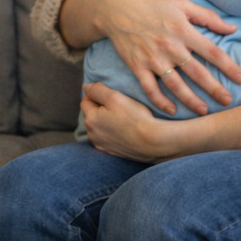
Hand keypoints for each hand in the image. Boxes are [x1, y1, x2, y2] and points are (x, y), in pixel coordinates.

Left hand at [80, 82, 200, 161]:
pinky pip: (108, 138)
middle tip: (119, 105)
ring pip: (99, 127)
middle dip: (101, 108)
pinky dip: (113, 133)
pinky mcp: (112, 153)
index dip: (97, 95)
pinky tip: (125, 130)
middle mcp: (92, 135)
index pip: (86, 100)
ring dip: (106, 121)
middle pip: (92, 114)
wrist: (154, 142)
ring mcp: (102, 146)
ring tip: (123, 118)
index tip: (111, 95)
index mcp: (91, 119)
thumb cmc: (135, 118)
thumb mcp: (115, 97)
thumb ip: (97, 90)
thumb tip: (86, 88)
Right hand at [96, 0, 240, 115]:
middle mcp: (169, 46)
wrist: (117, 12)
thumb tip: (232, 29)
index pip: (211, 51)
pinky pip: (150, 88)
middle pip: (196, 72)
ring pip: (175, 84)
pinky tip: (172, 111)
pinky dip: (160, 101)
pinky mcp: (137, 66)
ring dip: (190, 100)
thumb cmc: (153, 7)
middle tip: (228, 101)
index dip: (228, 66)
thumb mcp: (182, 5)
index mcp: (183, 30)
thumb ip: (208, 17)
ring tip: (204, 111)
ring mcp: (152, 58)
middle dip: (214, 88)